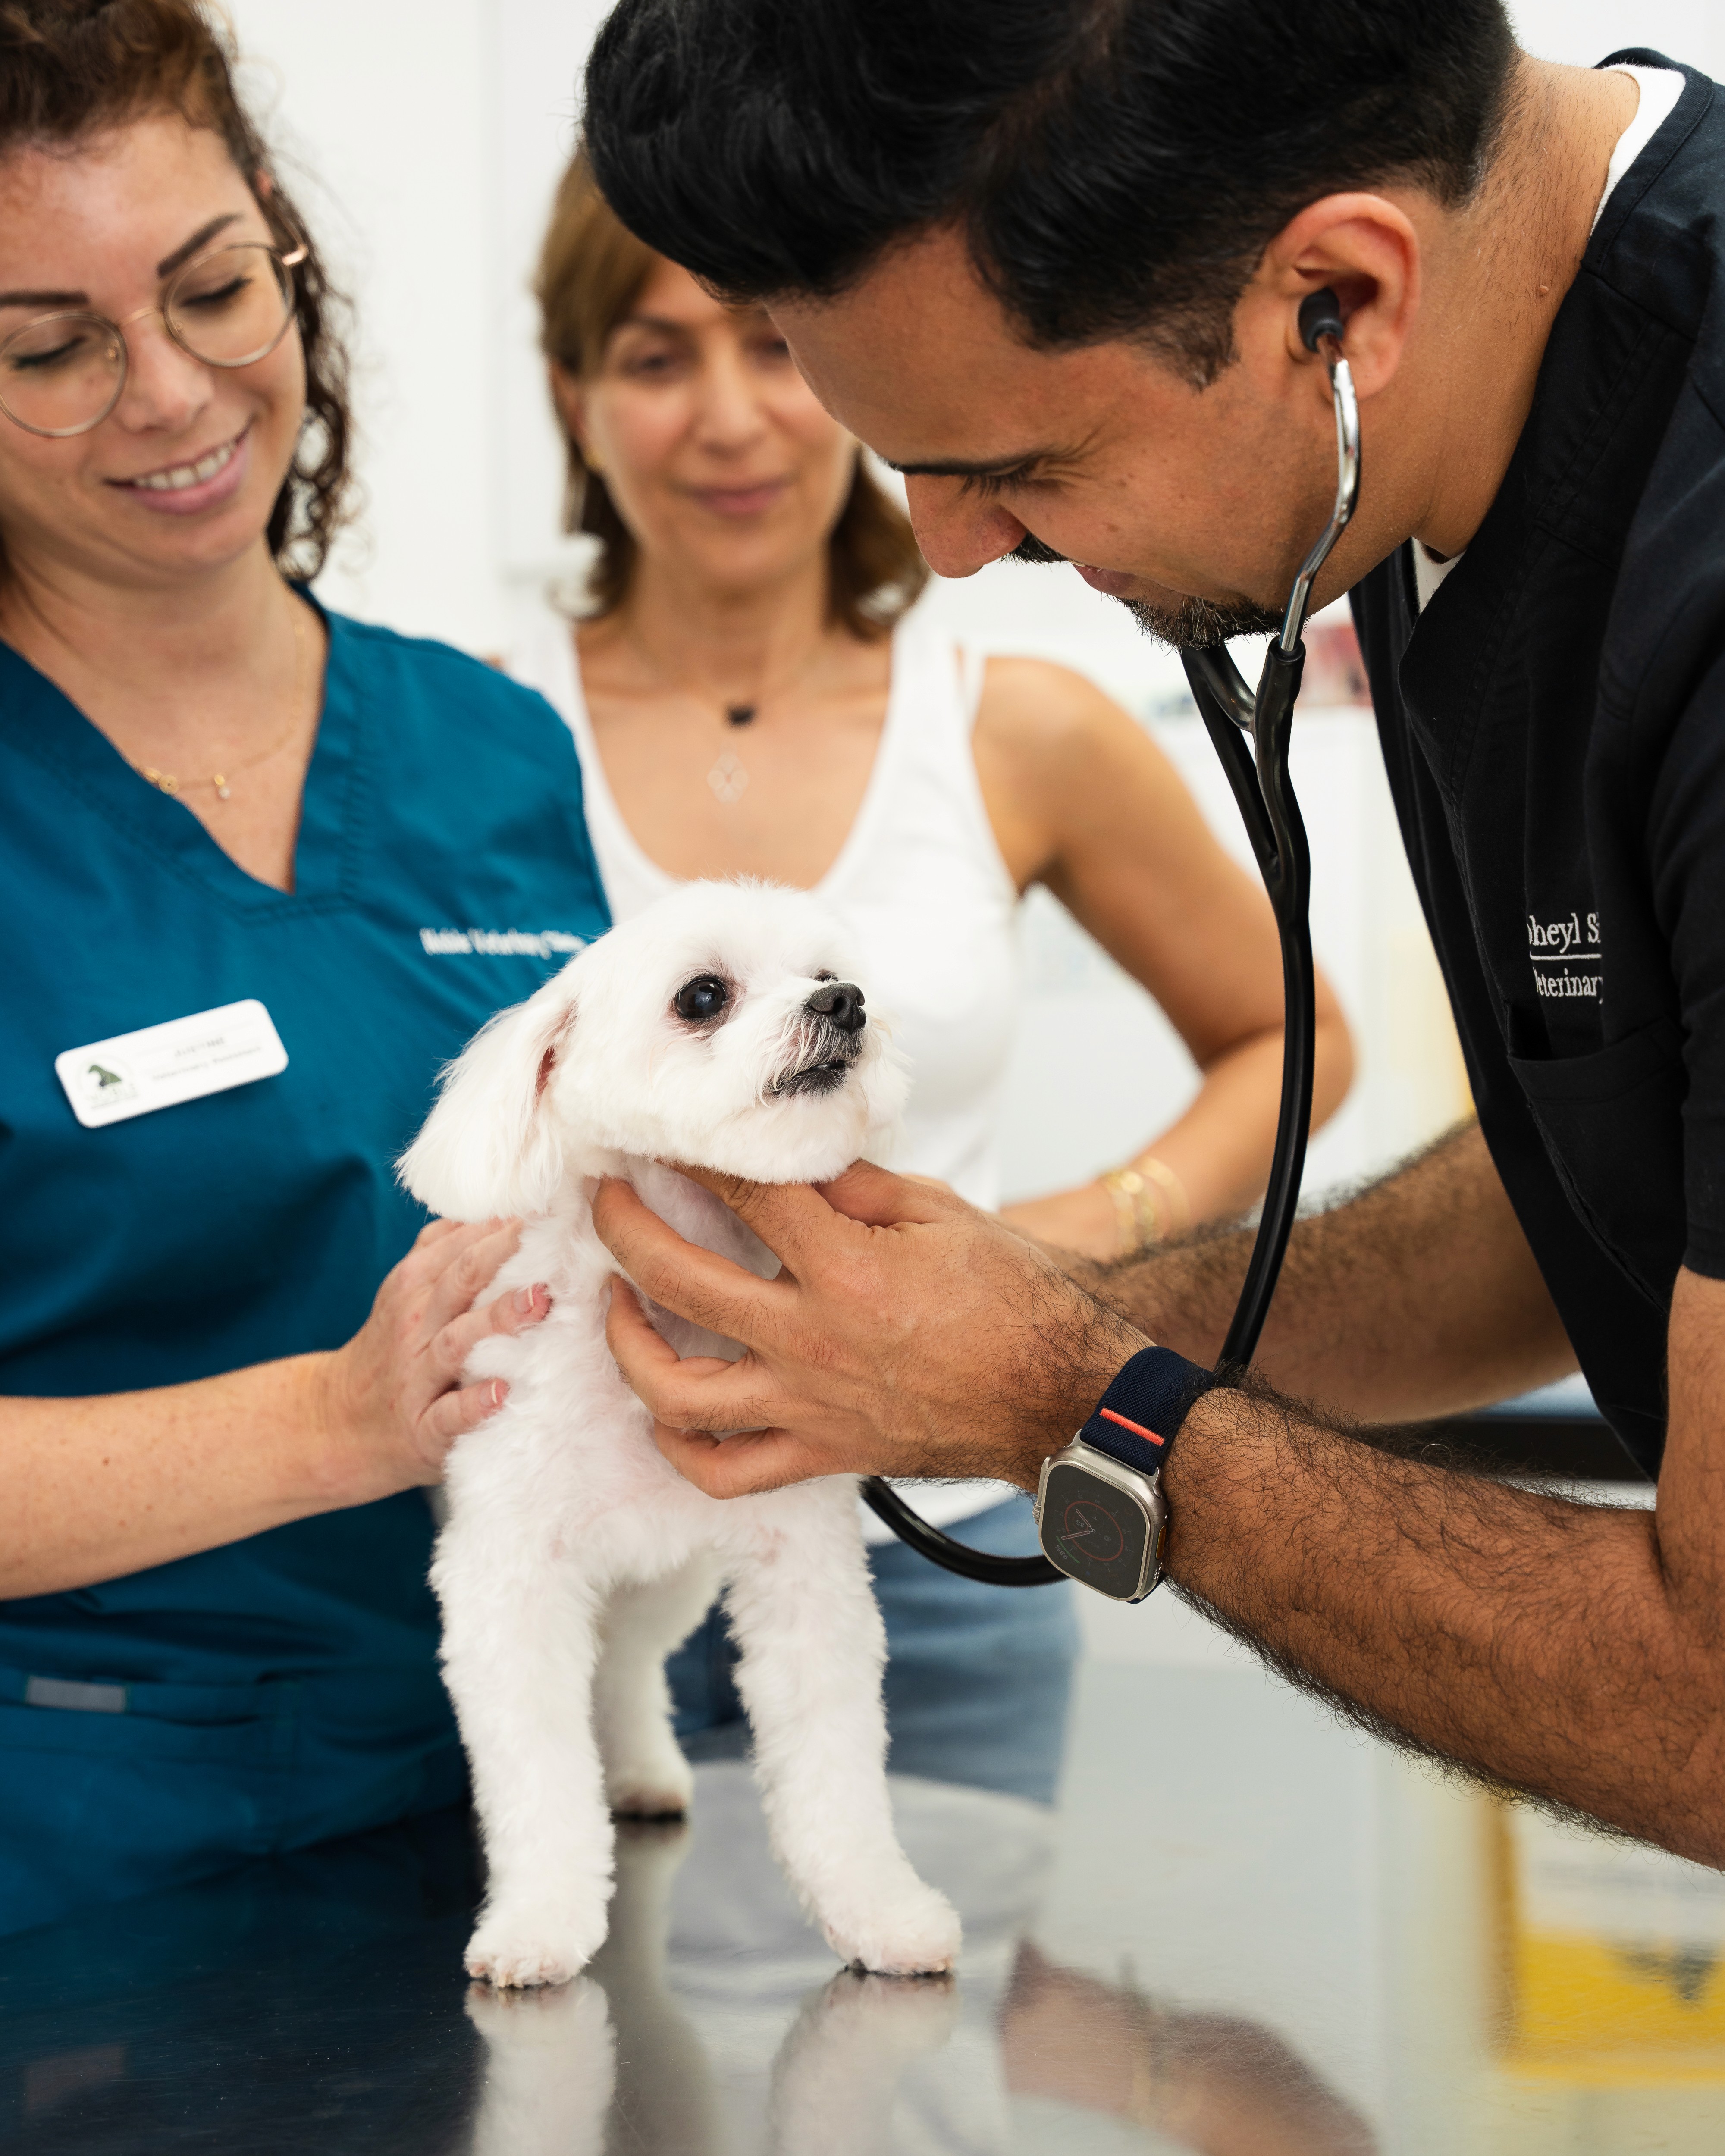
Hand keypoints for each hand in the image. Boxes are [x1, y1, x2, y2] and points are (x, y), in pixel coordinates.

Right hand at [320, 1218, 551, 1494]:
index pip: (463, 1244)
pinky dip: (473, 1404)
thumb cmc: (395, 1345)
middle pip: (461, 1280)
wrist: (338, 1422)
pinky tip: (501, 1393)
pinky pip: (448, 1415)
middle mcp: (416, 1324)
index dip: (509, 1223)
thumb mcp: (408, 1288)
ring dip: (498, 1320)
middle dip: (504, 1256)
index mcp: (416, 1284)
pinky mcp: (422, 1428)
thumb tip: (496, 1204)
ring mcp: (417, 1376)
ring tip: (539, 1302)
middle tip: (554, 1237)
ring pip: (457, 1341)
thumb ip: (445, 1245)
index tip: (557, 1203)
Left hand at [591, 1159, 1146, 1497]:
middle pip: (679, 1279)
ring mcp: (808, 1407)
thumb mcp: (943, 1212)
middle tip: (608, 1194)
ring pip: (676, 1389)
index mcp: (848, 1269)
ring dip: (626, 1339)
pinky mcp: (818, 1455)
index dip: (696, 1153)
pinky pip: (721, 1471)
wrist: (1061, 1399)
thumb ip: (855, 1184)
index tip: (665, 1132)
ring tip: (615, 1298)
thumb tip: (787, 1155)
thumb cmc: (1016, 1300)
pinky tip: (660, 1404)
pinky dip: (676, 1444)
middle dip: (625, 1225)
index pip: (743, 1193)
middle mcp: (813, 1342)